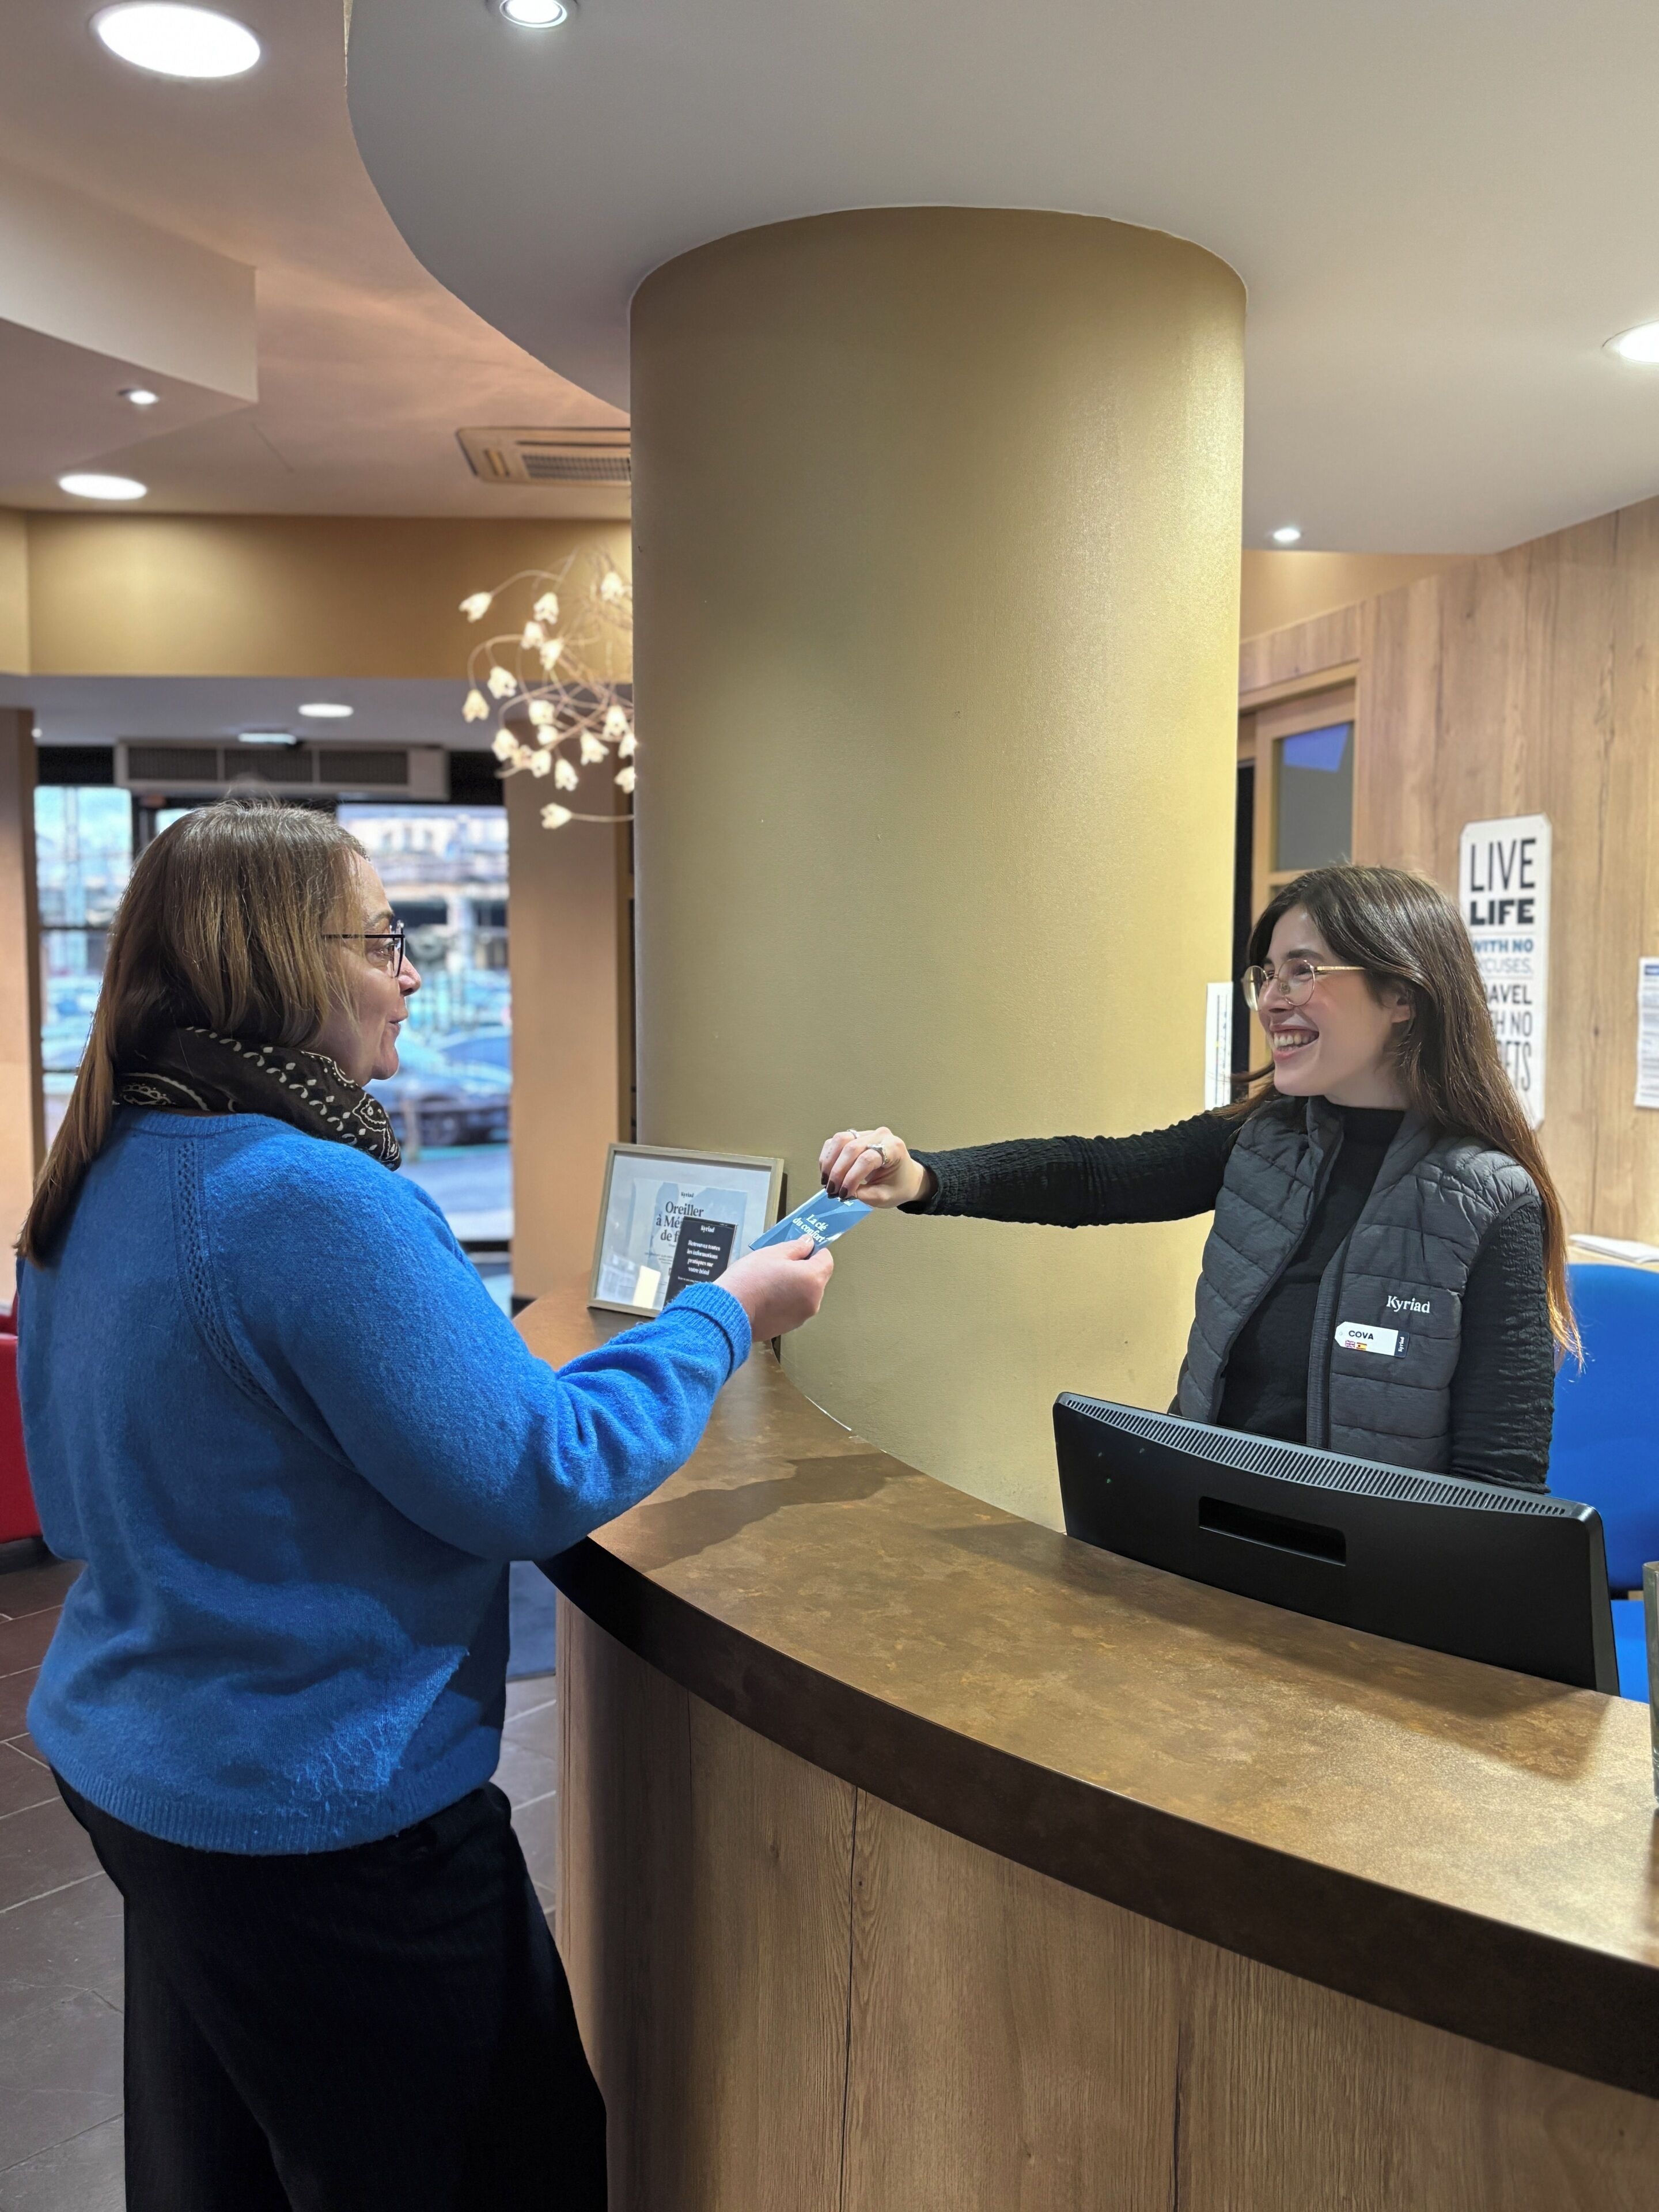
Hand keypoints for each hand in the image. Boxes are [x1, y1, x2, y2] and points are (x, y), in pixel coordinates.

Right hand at [717, 1237, 833, 1339]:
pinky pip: (794, 1307)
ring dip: (795, 1285)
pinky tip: (767, 1295)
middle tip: (781, 1263)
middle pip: (817, 1278)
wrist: (729, 1312)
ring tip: (770, 1281)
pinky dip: (786, 1300)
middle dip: (804, 1269)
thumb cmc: (748, 1281)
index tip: (802, 1248)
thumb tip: (807, 1243)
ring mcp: (802, 1316)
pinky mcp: (790, 1326)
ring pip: (805, 1293)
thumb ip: (796, 1247)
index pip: (827, 1260)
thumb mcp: (772, 1253)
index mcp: (812, 1279)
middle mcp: (813, 1300)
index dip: (815, 1251)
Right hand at [818, 1126, 930, 1207]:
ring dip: (829, 1162)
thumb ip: (863, 1195)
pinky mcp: (855, 1135)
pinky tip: (827, 1171)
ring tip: (827, 1181)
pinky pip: (835, 1141)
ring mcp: (867, 1133)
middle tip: (832, 1190)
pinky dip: (828, 1157)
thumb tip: (841, 1192)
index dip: (852, 1177)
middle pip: (851, 1148)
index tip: (844, 1193)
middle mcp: (880, 1136)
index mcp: (894, 1149)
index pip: (867, 1159)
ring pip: (840, 1140)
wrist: (905, 1177)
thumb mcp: (885, 1196)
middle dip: (837, 1172)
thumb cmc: (899, 1185)